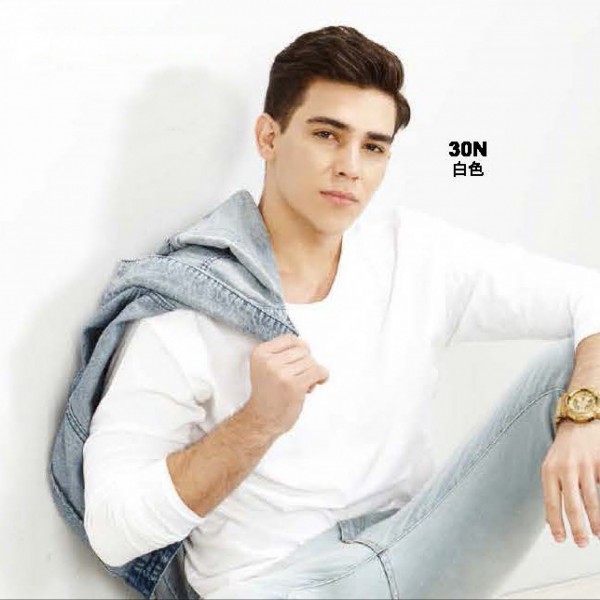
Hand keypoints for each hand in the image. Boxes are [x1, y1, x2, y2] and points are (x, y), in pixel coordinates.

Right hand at [245, 334, 328, 435]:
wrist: (261, 420)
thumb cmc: (267, 395)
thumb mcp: (266, 367)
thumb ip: (282, 355)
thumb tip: (307, 348)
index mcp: (261, 353)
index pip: (291, 339)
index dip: (299, 349)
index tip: (298, 361)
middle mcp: (269, 361)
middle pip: (303, 350)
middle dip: (306, 363)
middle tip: (298, 376)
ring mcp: (281, 374)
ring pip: (312, 362)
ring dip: (312, 373)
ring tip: (303, 384)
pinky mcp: (294, 386)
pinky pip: (318, 372)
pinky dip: (322, 377)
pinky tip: (314, 384)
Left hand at [541, 418, 599, 546]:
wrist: (579, 424)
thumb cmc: (563, 451)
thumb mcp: (550, 468)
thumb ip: (551, 491)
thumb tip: (549, 520)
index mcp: (549, 471)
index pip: (551, 503)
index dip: (555, 523)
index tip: (559, 540)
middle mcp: (566, 470)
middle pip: (572, 505)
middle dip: (577, 528)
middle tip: (581, 544)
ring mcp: (584, 467)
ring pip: (591, 500)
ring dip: (595, 521)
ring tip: (596, 534)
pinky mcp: (599, 464)